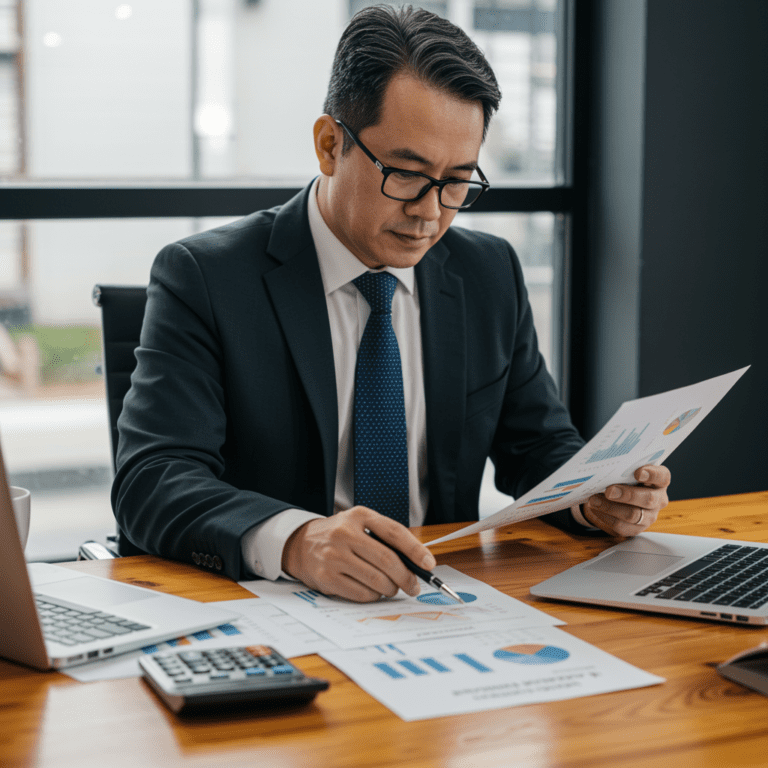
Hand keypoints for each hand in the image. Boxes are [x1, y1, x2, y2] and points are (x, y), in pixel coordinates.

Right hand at [281, 506, 435, 602]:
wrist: (300, 544)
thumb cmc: (338, 535)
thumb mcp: (360, 524)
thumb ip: (385, 537)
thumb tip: (416, 562)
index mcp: (359, 516)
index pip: (394, 532)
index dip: (415, 550)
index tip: (428, 564)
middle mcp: (345, 534)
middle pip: (387, 561)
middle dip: (406, 578)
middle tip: (413, 586)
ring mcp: (334, 556)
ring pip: (376, 580)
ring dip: (390, 589)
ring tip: (391, 588)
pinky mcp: (326, 577)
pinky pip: (361, 594)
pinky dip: (373, 596)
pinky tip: (373, 591)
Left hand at [582, 464, 670, 536]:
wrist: (615, 497)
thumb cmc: (622, 478)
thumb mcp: (624, 470)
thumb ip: (621, 468)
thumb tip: (604, 466)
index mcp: (659, 481)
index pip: (662, 476)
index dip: (652, 474)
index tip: (638, 473)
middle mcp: (658, 499)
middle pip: (648, 498)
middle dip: (627, 495)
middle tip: (609, 491)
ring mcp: (649, 516)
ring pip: (633, 515)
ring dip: (611, 507)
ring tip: (594, 500)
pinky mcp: (636, 528)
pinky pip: (621, 526)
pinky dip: (605, 516)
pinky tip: (595, 508)